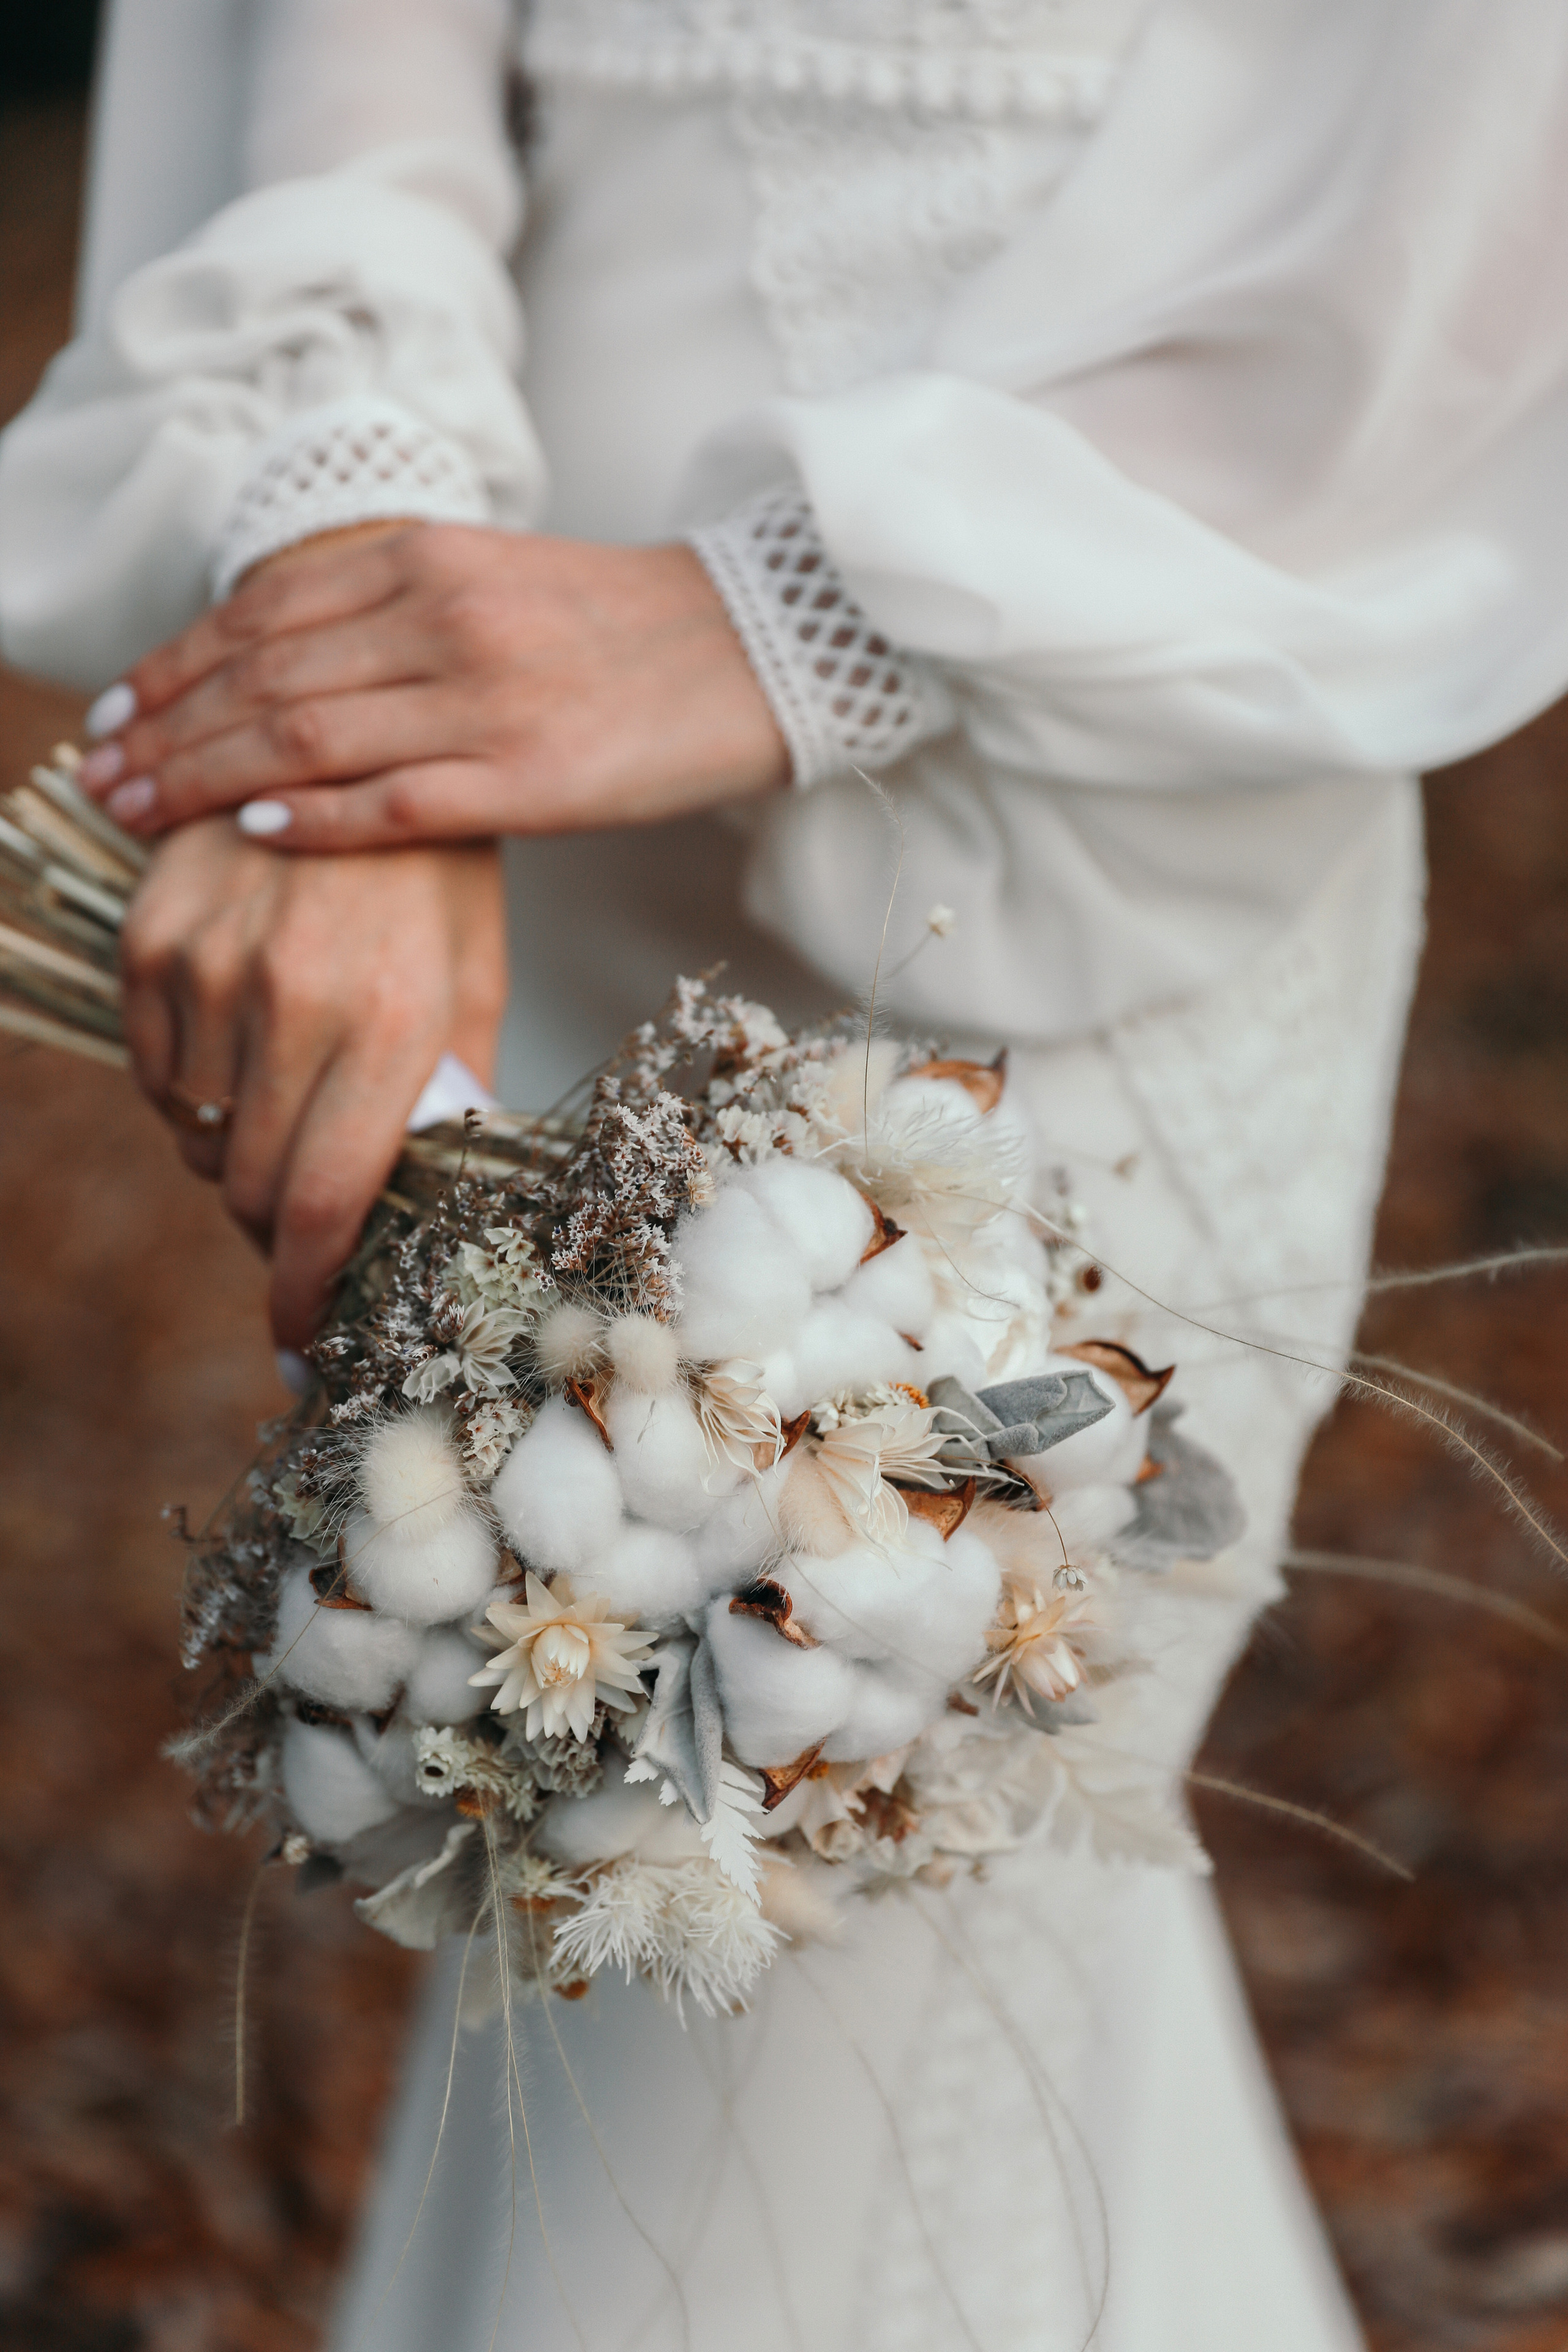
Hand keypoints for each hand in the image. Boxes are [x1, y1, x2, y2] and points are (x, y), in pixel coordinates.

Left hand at [78, 524, 789, 848]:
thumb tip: (294, 661)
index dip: (173, 666)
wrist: (764, 643)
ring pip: (307, 736)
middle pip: (262, 677)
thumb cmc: (628, 627)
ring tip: (143, 811)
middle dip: (166, 731)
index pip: (262, 613)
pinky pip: (397, 802)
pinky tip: (255, 829)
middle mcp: (443, 616)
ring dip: (208, 778)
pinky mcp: (533, 776)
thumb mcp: (498, 580)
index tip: (116, 715)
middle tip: (100, 778)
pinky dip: (318, 817)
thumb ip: (399, 608)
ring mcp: (486, 697)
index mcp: (429, 558)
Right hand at [119, 817, 506, 1344]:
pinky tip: (239, 1041)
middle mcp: (295, 1003)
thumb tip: (424, 1210)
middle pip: (249, 1187)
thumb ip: (448, 1098)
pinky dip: (193, 1085)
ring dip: (235, 1149)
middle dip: (274, 1228)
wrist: (353, 738)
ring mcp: (210, 968)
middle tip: (305, 1219)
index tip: (300, 1346)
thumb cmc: (434, 874)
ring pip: (197, 1134)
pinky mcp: (151, 938)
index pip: (324, 1204)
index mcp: (394, 1025)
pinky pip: (155, 1068)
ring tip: (284, 1098)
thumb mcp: (473, 981)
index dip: (304, 1294)